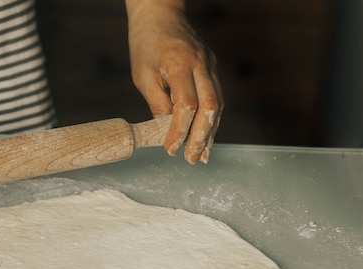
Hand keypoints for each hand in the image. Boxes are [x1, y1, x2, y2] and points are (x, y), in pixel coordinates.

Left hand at [126, 0, 222, 162]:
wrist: (160, 14)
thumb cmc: (146, 44)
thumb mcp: (143, 76)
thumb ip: (157, 103)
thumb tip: (166, 132)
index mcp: (179, 64)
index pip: (186, 106)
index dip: (180, 131)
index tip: (171, 148)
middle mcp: (201, 64)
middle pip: (210, 107)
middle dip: (202, 137)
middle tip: (192, 159)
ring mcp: (210, 65)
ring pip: (218, 104)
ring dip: (211, 132)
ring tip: (201, 155)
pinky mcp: (212, 67)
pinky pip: (216, 97)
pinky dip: (212, 119)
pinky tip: (206, 136)